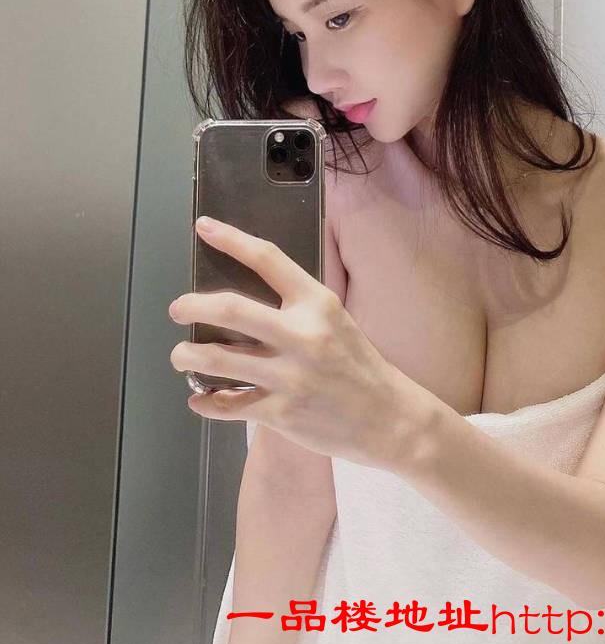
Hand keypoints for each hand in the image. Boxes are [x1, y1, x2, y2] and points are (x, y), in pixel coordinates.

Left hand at [168, 216, 427, 470]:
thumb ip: (296, 306)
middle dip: (191, 306)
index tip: (204, 227)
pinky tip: (200, 398)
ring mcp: (290, 376)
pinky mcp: (282, 412)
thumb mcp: (335, 319)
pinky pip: (229, 405)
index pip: (267, 259)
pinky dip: (206, 401)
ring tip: (181, 355)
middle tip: (177, 308)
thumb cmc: (358, 364)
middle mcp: (302, 335)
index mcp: (317, 303)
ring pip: (218, 360)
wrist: (388, 417)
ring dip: (187, 355)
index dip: (230, 239)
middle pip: (230, 310)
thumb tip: (243, 300)